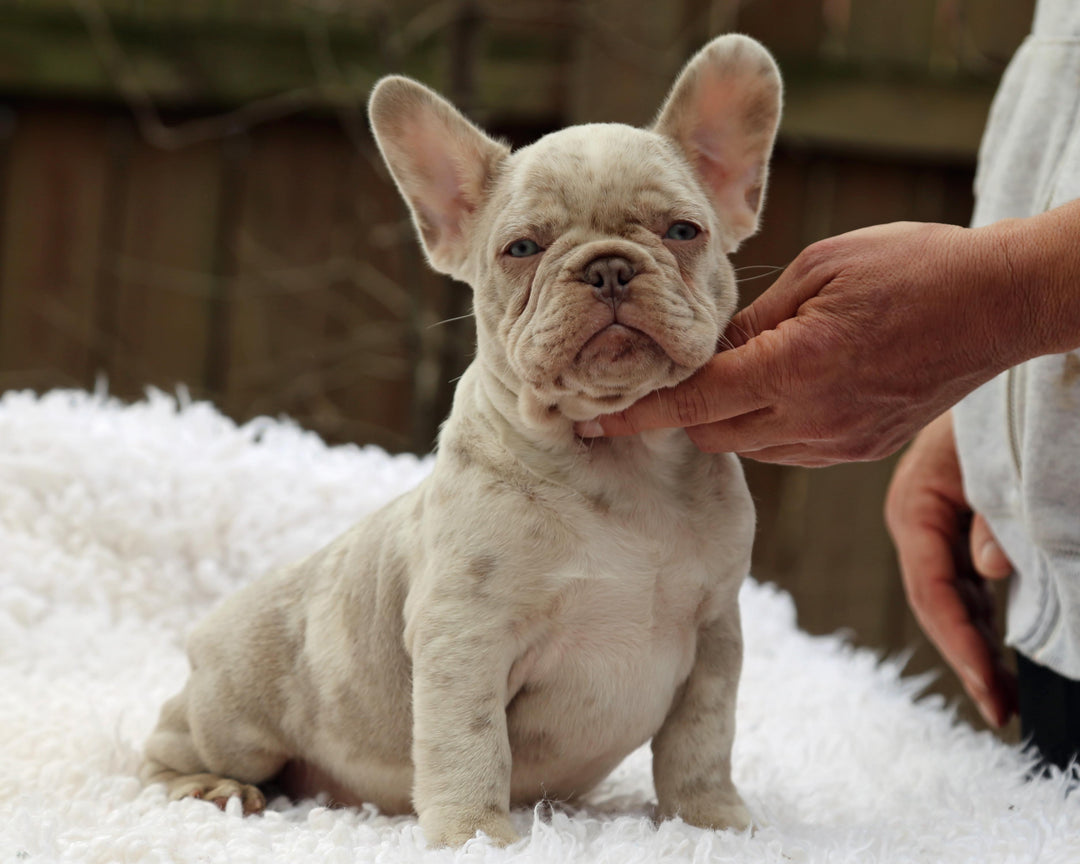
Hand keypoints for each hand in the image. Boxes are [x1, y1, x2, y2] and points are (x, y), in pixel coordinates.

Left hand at [577, 220, 1022, 465]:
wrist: (1000, 303)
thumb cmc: (913, 267)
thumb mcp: (819, 270)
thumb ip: (754, 320)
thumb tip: (708, 350)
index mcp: (794, 368)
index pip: (691, 404)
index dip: (636, 414)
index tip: (593, 422)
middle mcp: (813, 420)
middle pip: (711, 435)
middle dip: (683, 411)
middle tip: (670, 374)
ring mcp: (840, 443)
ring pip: (749, 447)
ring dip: (727, 418)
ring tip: (740, 372)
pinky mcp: (861, 450)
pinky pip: (790, 450)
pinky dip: (768, 426)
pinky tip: (783, 386)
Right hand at [884, 411, 1015, 726]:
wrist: (974, 356)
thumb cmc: (988, 409)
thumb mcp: (992, 459)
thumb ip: (992, 514)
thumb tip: (990, 567)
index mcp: (915, 506)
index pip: (932, 589)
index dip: (959, 643)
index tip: (989, 689)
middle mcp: (918, 522)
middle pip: (935, 605)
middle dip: (967, 658)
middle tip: (1001, 709)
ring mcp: (933, 525)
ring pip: (948, 598)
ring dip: (974, 643)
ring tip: (1003, 692)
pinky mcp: (951, 525)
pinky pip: (960, 581)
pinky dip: (979, 617)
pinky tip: (998, 645)